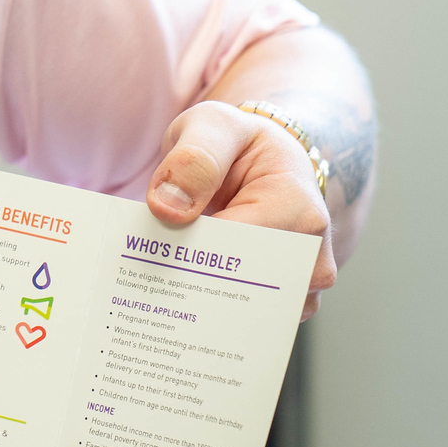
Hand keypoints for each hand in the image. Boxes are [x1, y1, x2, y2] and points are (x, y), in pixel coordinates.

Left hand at [145, 101, 335, 318]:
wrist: (262, 160)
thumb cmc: (238, 142)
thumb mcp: (212, 126)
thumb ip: (193, 159)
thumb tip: (168, 208)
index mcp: (298, 208)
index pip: (235, 249)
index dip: (187, 253)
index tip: (145, 253)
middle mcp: (309, 254)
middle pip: (240, 288)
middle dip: (188, 285)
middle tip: (138, 281)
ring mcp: (300, 284)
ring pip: (241, 313)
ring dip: (195, 304)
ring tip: (152, 289)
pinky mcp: (282, 302)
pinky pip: (243, 319)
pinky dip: (207, 309)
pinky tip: (174, 296)